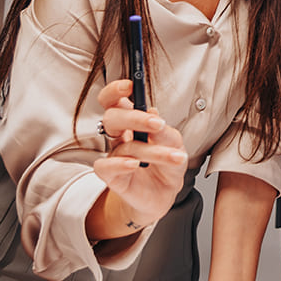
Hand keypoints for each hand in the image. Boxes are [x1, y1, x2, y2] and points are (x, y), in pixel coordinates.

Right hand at [94, 79, 188, 227]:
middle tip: (156, 124)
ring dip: (151, 150)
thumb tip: (153, 112)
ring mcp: (114, 155)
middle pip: (112, 117)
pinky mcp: (111, 176)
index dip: (115, 90)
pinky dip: (121, 164)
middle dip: (134, 117)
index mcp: (132, 122)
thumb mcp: (175, 145)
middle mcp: (120, 136)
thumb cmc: (167, 165)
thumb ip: (165, 131)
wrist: (165, 195)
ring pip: (122, 145)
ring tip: (174, 157)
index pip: (114, 100)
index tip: (129, 85)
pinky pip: (105, 166)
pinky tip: (135, 164)